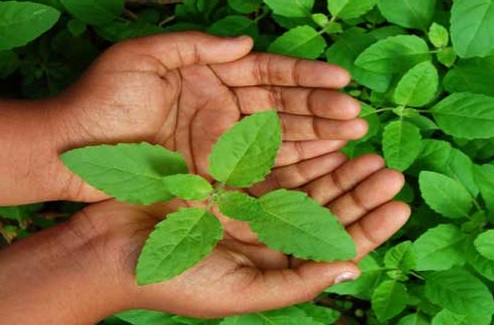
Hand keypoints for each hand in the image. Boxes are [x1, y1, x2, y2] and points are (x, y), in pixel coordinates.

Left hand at [51, 32, 366, 201]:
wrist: (72, 147)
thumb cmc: (102, 98)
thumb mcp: (143, 56)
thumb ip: (196, 47)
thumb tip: (246, 43)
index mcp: (211, 78)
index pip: (268, 75)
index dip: (305, 76)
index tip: (340, 80)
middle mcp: (224, 110)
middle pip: (282, 108)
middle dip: (321, 110)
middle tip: (356, 116)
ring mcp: (222, 144)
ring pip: (279, 138)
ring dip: (316, 138)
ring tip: (350, 137)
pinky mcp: (215, 175)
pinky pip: (260, 170)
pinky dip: (291, 167)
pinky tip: (321, 164)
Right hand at [65, 154, 408, 320]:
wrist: (112, 249)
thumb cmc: (174, 279)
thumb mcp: (241, 290)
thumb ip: (297, 281)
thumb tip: (352, 269)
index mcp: (274, 267)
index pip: (333, 247)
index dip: (369, 227)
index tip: (399, 205)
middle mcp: (267, 237)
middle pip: (324, 212)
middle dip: (359, 192)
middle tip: (388, 170)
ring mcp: (248, 206)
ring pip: (305, 186)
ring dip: (336, 170)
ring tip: (367, 153)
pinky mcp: (228, 181)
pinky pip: (274, 166)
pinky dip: (300, 155)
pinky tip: (323, 143)